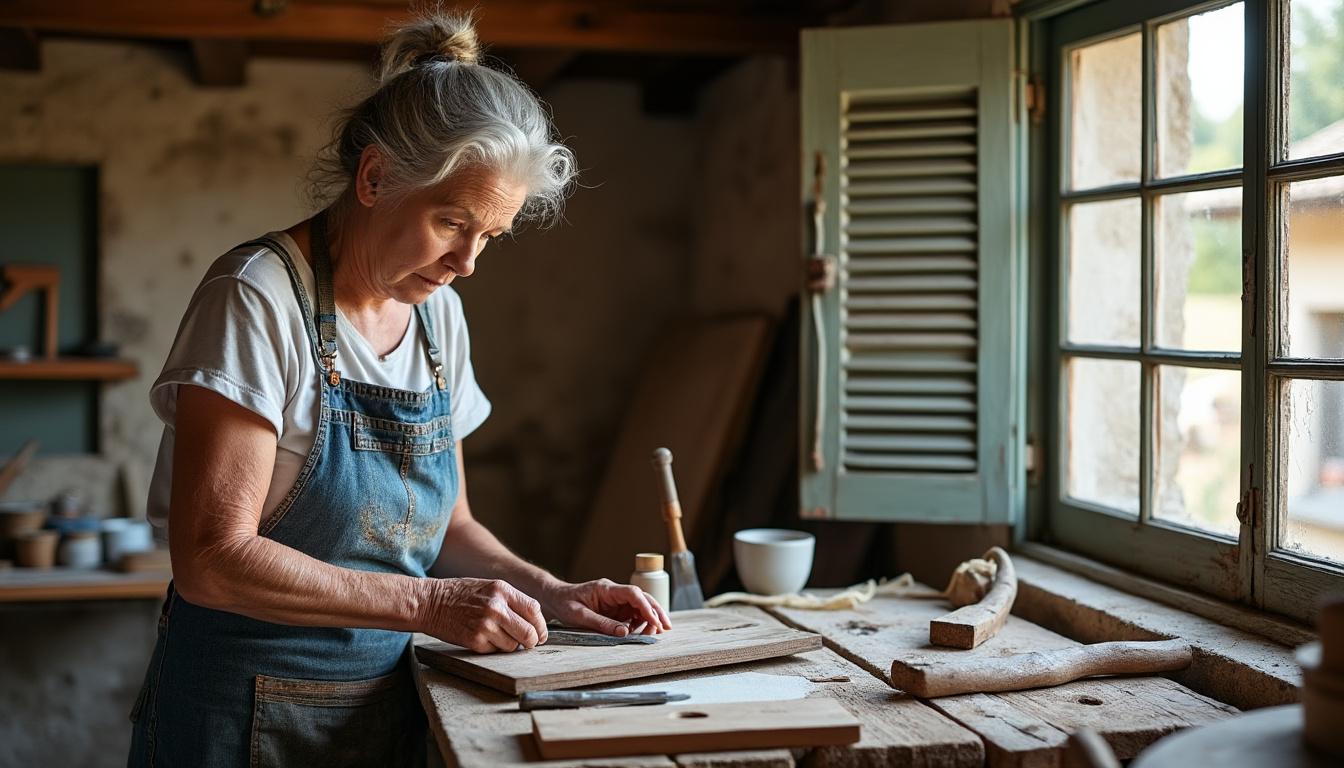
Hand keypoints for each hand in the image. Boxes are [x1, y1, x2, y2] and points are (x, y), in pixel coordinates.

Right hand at [423, 577, 548, 652]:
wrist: (430, 602)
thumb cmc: (461, 594)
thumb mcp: (489, 587)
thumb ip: (511, 601)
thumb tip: (533, 621)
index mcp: (502, 590)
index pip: (534, 610)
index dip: (540, 625)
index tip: (540, 633)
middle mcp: (496, 607)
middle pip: (529, 633)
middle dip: (531, 641)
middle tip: (527, 642)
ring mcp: (485, 625)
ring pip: (513, 646)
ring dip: (510, 645)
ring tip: (496, 635)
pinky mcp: (475, 641)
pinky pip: (496, 651)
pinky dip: (493, 648)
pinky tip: (482, 637)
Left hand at [541, 579, 672, 636]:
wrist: (555, 597)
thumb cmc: (564, 603)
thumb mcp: (579, 616)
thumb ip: (602, 624)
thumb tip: (624, 633)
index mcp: (606, 589)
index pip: (633, 594)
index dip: (646, 607)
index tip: (655, 621)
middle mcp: (614, 592)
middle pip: (642, 598)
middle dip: (656, 611)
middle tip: (666, 627)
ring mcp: (616, 600)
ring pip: (640, 607)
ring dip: (649, 619)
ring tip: (653, 634)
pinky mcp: (614, 608)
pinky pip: (632, 614)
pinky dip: (640, 623)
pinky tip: (642, 633)